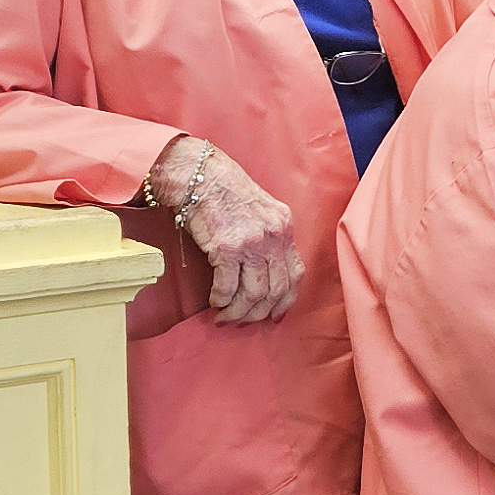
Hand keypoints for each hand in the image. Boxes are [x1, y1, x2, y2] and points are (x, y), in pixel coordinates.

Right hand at [149, 137, 300, 323]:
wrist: (199, 174)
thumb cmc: (225, 191)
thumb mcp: (260, 210)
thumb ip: (269, 236)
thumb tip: (267, 271)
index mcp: (284, 226)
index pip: (296, 273)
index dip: (286, 299)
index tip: (275, 314)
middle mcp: (273, 235)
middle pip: (276, 289)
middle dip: (259, 312)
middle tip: (243, 320)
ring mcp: (251, 242)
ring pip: (254, 293)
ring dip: (238, 311)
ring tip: (226, 316)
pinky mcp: (225, 247)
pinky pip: (227, 286)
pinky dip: (221, 300)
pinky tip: (215, 301)